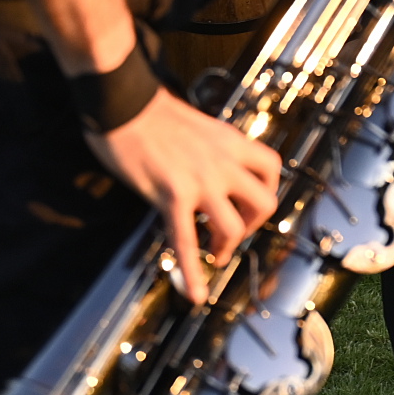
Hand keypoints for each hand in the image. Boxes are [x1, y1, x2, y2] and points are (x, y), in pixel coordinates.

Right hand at [88, 92, 283, 300]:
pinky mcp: (172, 194)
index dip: (266, 190)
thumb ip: (211, 149)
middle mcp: (224, 162)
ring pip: (235, 226)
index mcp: (230, 142)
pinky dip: (192, 270)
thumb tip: (210, 167)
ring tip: (213, 253)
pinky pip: (186, 240)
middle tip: (232, 232)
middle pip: (264, 203)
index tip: (249, 203)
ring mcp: (201, 180)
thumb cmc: (149, 112)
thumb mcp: (197, 126)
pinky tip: (195, 293)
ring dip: (227, 246)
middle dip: (252, 225)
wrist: (122, 101)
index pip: (271, 168)